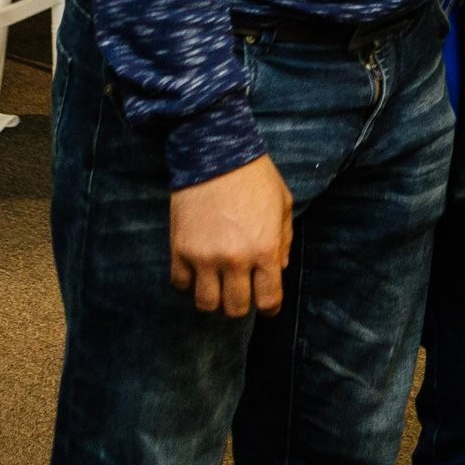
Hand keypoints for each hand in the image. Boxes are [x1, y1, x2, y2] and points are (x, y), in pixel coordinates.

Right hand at [169, 155, 291, 317]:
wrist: (215, 156)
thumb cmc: (255, 177)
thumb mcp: (283, 204)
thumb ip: (284, 239)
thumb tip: (280, 267)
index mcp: (265, 249)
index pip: (268, 299)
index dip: (270, 307)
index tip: (267, 305)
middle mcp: (235, 259)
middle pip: (235, 308)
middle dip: (241, 305)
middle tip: (242, 293)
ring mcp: (204, 257)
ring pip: (206, 304)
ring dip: (214, 299)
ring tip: (218, 286)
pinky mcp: (179, 250)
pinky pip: (181, 285)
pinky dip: (189, 284)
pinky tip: (197, 272)